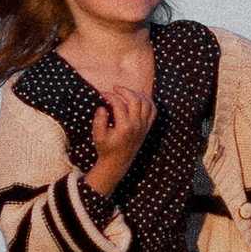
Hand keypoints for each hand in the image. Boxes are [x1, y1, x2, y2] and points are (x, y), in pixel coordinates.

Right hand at [86, 77, 153, 195]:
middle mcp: (137, 125)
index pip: (119, 104)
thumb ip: (99, 121)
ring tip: (125, 92)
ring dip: (136, 94)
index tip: (102, 94)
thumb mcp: (98, 137)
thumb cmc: (106, 149)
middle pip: (135, 100)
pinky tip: (140, 95)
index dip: (110, 96)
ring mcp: (144, 126)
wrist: (118, 163)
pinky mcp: (146, 128)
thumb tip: (103, 107)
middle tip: (115, 88)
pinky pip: (153, 111)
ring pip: (146, 103)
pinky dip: (148, 101)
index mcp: (124, 127)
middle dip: (124, 91)